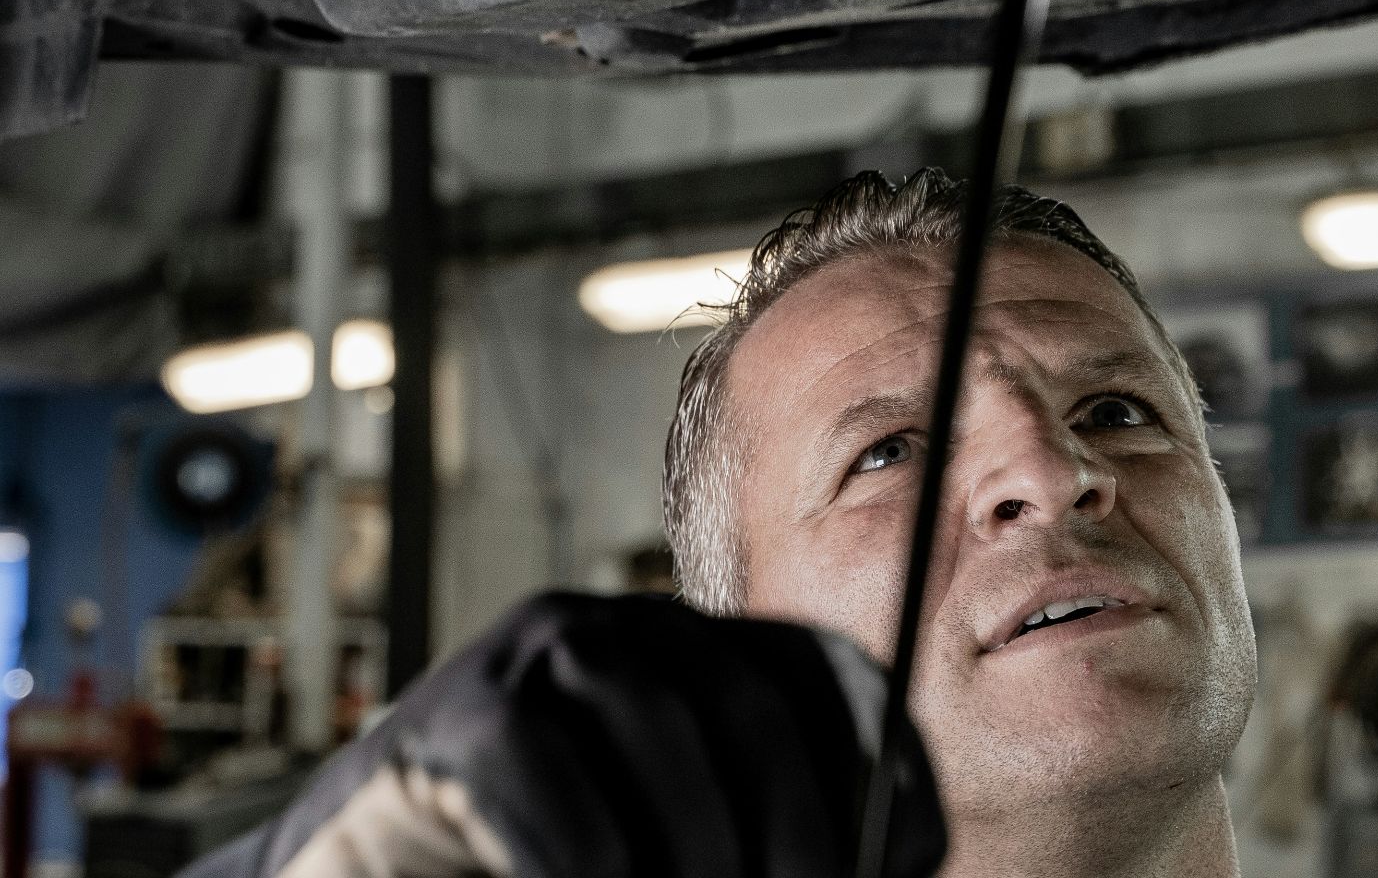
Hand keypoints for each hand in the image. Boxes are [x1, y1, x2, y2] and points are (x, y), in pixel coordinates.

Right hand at [187, 593, 944, 877]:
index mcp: (713, 655)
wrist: (381, 870)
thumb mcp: (688, 854)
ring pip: (657, 726)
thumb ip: (773, 850)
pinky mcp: (456, 715)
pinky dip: (588, 867)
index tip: (890, 869)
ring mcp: (538, 654)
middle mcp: (636, 630)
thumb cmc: (560, 869)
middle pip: (752, 707)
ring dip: (696, 857)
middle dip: (797, 839)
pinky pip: (550, 782)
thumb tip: (877, 866)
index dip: (878, 785)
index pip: (833, 684)